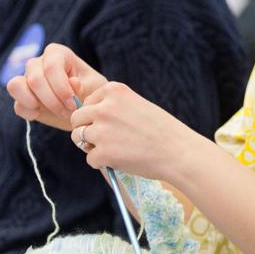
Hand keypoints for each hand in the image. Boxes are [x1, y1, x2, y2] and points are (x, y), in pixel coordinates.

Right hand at [6, 43, 107, 129]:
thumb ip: (84, 84)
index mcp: (57, 54)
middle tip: (68, 112)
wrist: (86, 108)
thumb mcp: (94, 87)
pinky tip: (42, 115)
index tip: (74, 103)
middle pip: (34, 78)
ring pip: (16, 86)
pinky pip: (17, 104)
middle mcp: (38, 63)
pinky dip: (28, 112)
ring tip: (55, 111)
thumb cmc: (91, 91)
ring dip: (36, 103)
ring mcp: (27, 79)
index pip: (52, 66)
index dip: (61, 87)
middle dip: (52, 100)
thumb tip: (72, 81)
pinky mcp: (22, 98)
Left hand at [69, 81, 198, 181]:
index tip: (111, 125)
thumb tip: (87, 117)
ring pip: (78, 138)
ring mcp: (101, 130)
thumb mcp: (136, 105)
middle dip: (86, 130)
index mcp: (113, 91)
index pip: (87, 102)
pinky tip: (118, 161)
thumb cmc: (161, 130)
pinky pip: (90, 158)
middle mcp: (104, 107)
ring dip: (90, 146)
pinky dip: (101, 162)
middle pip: (77, 119)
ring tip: (111, 150)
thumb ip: (113, 106)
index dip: (94, 116)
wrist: (177, 151)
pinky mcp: (102, 152)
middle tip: (105, 140)